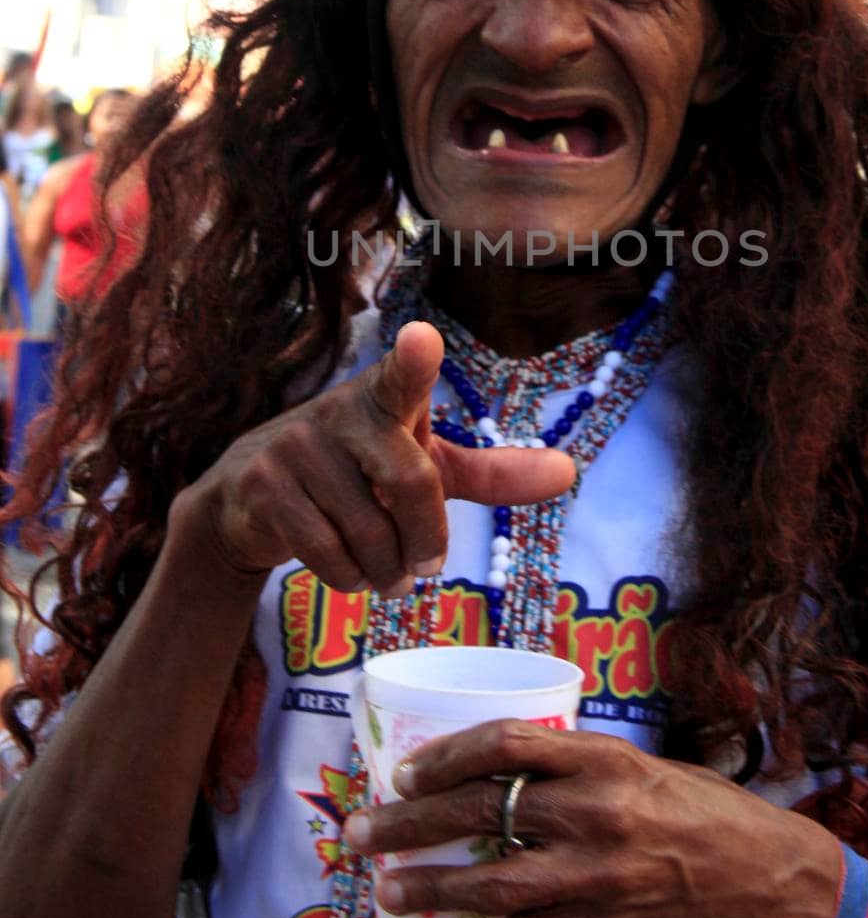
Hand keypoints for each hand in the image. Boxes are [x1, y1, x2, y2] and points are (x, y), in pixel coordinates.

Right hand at [168, 321, 574, 594]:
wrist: (249, 498)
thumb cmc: (359, 473)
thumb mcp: (425, 465)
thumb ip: (491, 471)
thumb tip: (569, 471)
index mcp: (386, 398)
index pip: (405, 375)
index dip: (415, 360)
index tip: (422, 338)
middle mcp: (340, 412)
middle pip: (411, 483)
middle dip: (426, 540)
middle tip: (426, 569)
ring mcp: (296, 448)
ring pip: (368, 532)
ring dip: (387, 571)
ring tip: (388, 576)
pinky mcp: (263, 488)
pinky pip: (326, 553)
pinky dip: (350, 579)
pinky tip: (354, 576)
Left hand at [342, 717, 839, 917]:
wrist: (771, 879)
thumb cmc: (705, 812)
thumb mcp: (645, 766)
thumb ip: (579, 769)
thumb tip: (505, 771)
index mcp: (604, 757)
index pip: (508, 742)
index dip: (447, 755)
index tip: (407, 770)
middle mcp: (595, 810)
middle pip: (482, 809)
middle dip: (411, 821)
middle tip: (360, 829)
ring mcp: (598, 873)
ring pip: (492, 881)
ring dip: (428, 888)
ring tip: (384, 892)